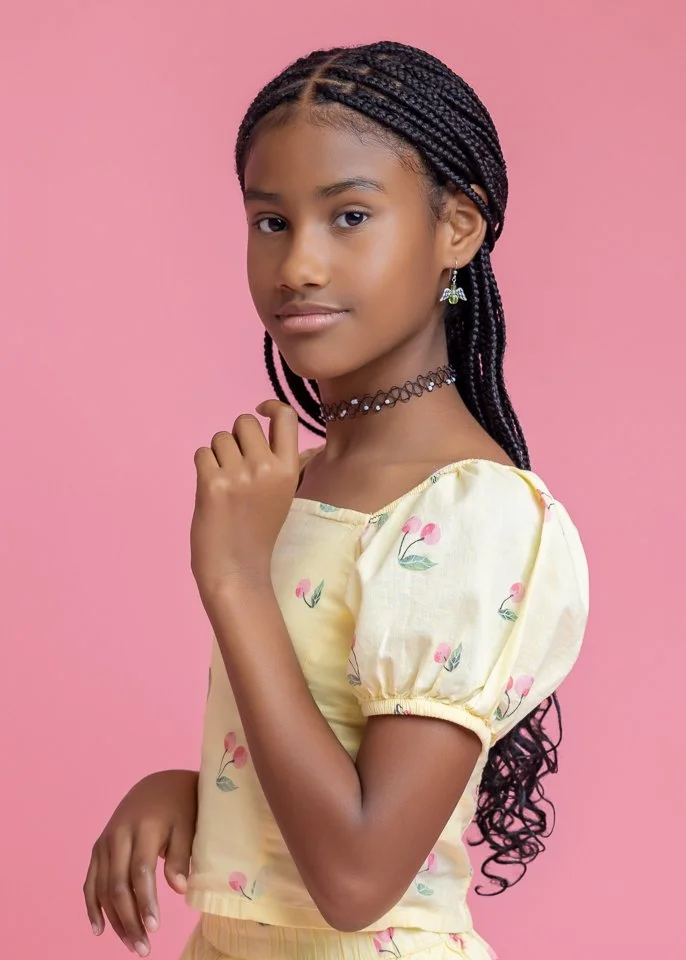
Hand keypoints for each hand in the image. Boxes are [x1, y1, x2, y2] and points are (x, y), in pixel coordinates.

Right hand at [83, 769, 197, 956]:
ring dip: (114, 920)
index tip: (155, 928)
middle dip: (129, 919)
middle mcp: (119, 834)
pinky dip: (92, 906)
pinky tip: (99, 929)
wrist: (159, 784)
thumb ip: (181, 855)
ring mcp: (105, 841)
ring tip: (132, 944)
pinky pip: (90, 881)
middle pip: (118, 885)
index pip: (140, 871)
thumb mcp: (188, 824)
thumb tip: (179, 889)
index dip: (145, 902)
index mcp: (144, 826)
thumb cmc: (180, 806)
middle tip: (144, 948)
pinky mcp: (98, 847)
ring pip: (103, 888)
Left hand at [190, 399, 299, 596]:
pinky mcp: (212, 483)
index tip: (260, 410)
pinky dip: (203, 468)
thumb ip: (274, 460)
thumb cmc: (257, 532)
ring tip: (225, 484)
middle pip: (245, 422)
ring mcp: (239, 475)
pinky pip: (201, 453)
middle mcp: (267, 467)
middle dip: (235, 438)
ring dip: (217, 455)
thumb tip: (258, 425)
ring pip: (220, 437)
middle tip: (235, 466)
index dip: (270, 406)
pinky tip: (211, 490)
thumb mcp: (282, 493)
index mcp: (290, 469)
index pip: (286, 416)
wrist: (237, 569)